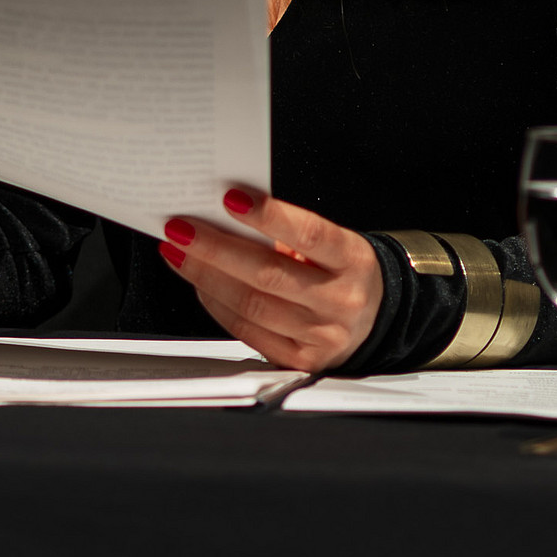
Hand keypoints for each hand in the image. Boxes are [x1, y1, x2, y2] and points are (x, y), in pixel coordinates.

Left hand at [160, 186, 382, 371]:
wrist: (376, 319)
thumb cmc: (343, 271)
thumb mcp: (333, 245)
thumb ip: (289, 234)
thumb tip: (226, 217)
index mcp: (352, 261)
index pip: (309, 235)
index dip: (269, 216)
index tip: (230, 197)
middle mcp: (340, 300)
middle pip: (268, 275)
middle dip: (216, 249)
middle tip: (181, 228)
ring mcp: (320, 335)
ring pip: (251, 306)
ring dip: (206, 277)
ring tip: (179, 252)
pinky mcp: (298, 359)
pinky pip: (246, 331)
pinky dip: (216, 304)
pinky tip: (200, 284)